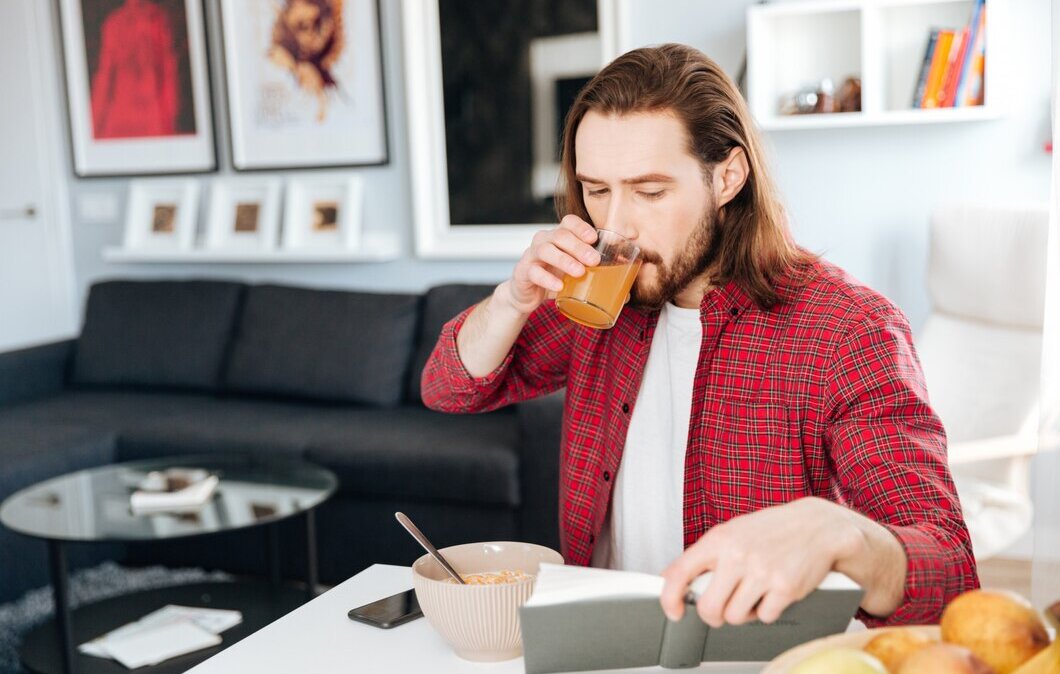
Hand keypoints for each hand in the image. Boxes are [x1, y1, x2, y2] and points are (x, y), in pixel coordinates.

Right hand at [506, 215, 600, 314]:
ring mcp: (531, 255)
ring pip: (545, 250)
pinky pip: (533, 271)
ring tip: (579, 272)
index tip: (594, 238)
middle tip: (594, 260)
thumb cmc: (556, 278)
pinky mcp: (523, 273)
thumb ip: (597, 276)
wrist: (528, 294)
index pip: (568, 222)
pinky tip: (559, 286)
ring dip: (564, 260)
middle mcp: (544, 241)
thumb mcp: (575, 273)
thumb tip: (628, 292)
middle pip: (559, 235)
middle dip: (578, 246)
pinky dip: (547, 279)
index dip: (580, 227)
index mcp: (559, 237)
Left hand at [659, 497, 903, 626]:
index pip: (681, 572)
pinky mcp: (784, 587)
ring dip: (743, 613)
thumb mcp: (732, 532)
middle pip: (709, 608)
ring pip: (735, 617)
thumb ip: (703, 555)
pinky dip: (768, 611)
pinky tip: (773, 593)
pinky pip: (765, 617)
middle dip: (714, 615)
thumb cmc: (772, 531)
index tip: (674, 610)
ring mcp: (761, 572)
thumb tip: (670, 576)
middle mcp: (737, 555)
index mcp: (719, 539)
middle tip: (723, 607)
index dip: (670, 597)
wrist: (818, 526)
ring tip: (753, 594)